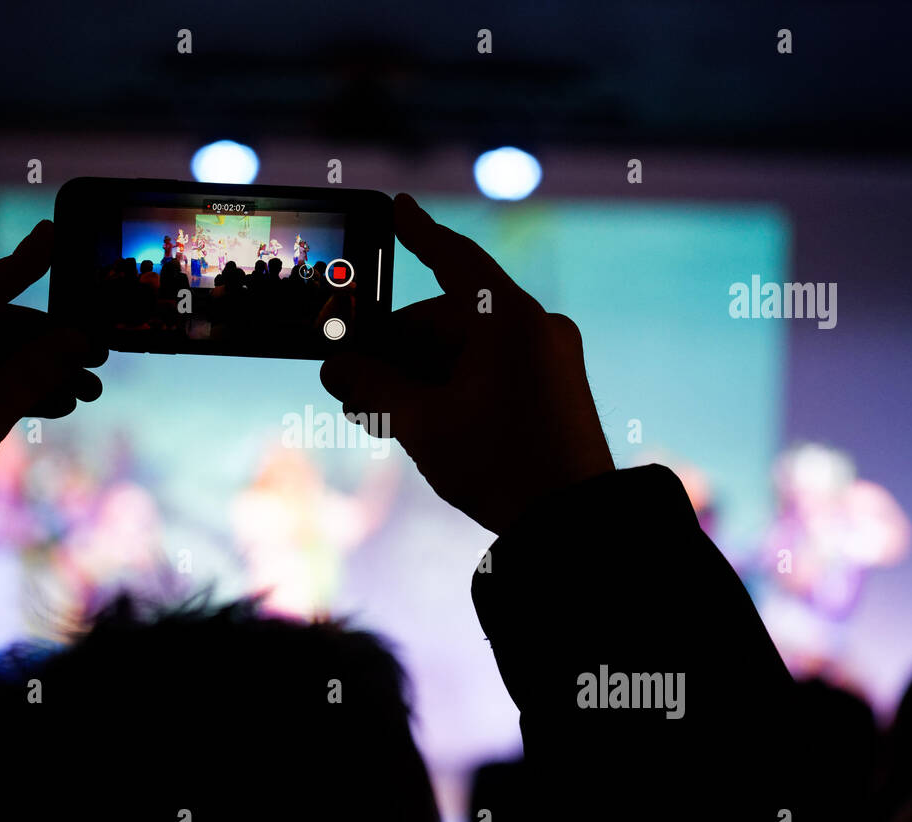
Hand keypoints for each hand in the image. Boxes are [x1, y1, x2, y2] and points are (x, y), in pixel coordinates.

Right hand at [320, 194, 612, 534]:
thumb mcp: (421, 422)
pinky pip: (490, 370)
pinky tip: (416, 419)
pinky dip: (450, 386)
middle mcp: (535, 328)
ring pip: (464, 350)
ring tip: (375, 413)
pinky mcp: (553, 389)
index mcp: (508, 319)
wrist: (575, 523)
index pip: (453, 258)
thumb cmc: (501, 466)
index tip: (396, 207)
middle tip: (348, 384)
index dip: (418, 233)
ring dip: (416, 376)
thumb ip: (370, 385)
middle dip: (393, 351)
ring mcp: (549, 359)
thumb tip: (337, 366)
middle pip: (445, 319)